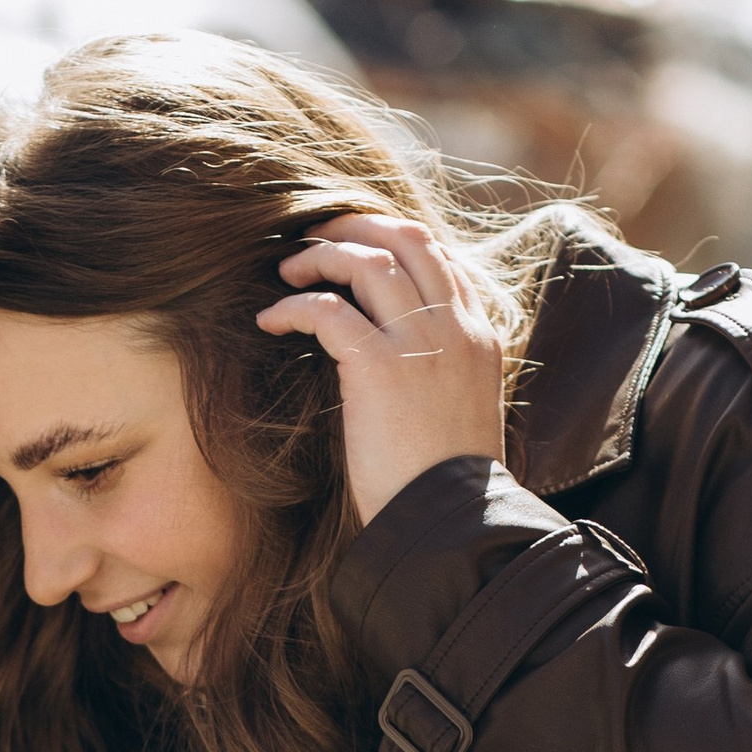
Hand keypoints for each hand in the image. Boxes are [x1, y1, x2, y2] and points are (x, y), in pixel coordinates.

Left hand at [256, 212, 506, 528]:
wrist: (450, 526)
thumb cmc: (444, 484)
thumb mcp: (457, 410)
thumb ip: (438, 367)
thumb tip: (392, 353)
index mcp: (480, 334)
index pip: (440, 255)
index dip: (391, 239)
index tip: (352, 248)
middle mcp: (457, 328)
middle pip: (406, 236)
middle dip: (353, 224)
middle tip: (312, 238)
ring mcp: (422, 344)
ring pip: (368, 260)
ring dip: (319, 256)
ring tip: (286, 272)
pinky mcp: (380, 369)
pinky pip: (328, 310)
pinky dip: (293, 306)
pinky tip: (270, 321)